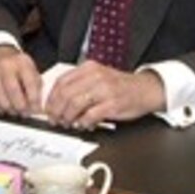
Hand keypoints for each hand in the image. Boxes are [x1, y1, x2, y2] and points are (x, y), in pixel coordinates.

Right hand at [0, 45, 43, 116]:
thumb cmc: (17, 65)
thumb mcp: (31, 69)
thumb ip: (36, 85)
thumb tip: (38, 105)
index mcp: (22, 62)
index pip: (30, 83)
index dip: (34, 99)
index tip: (36, 109)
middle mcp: (6, 65)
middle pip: (12, 90)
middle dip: (20, 106)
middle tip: (24, 113)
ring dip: (7, 107)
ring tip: (14, 111)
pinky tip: (1, 108)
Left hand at [44, 61, 165, 128]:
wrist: (146, 89)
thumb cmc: (120, 85)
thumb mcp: (97, 78)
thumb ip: (79, 85)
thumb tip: (57, 101)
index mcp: (89, 68)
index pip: (61, 82)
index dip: (51, 98)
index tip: (48, 109)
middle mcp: (95, 76)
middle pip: (65, 94)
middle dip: (56, 110)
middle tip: (55, 119)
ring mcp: (105, 89)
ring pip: (75, 104)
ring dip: (68, 117)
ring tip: (68, 123)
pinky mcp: (113, 104)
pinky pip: (91, 115)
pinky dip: (84, 122)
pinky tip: (84, 124)